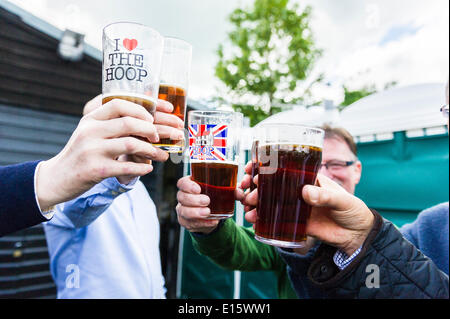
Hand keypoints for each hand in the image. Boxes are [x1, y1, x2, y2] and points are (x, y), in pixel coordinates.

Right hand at [83, 95, 183, 184]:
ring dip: (150, 150)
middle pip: (129, 123)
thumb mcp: (89, 132)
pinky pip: (127, 167)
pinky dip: (142, 168)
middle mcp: (90, 132)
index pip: (118, 104)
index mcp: (90, 119)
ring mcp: (92, 150)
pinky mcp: (96, 170)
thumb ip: (109, 123)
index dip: (140, 110)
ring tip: (159, 154)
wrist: (57, 178)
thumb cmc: (80, 154)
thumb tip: (144, 117)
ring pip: (131, 144)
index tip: (152, 118)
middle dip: (151, 130)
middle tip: (158, 137)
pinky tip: (148, 168)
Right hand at [175, 176, 245, 233]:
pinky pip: (190, 223)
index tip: (198, 189)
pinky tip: (211, 222)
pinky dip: (201, 223)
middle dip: (194, 199)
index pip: (182, 183)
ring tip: (208, 212)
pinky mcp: (185, 222)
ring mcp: (183, 210)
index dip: (188, 185)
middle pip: (182, 196)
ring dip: (195, 212)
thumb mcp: (223, 192)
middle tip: (207, 201)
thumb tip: (240, 193)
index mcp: (190, 185)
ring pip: (183, 211)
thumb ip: (232, 191)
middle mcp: (183, 197)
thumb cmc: (214, 197)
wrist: (211, 215)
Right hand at [244, 173, 373, 255]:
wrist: (357, 235)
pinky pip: (276, 220)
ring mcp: (295, 206)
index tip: (252, 170)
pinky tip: (254, 221)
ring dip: (256, 204)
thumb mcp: (342, 200)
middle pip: (272, 185)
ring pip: (270, 202)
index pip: (283, 168)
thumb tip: (305, 192)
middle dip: (256, 188)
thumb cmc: (353, 209)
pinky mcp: (296, 222)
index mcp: (308, 178)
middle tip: (248, 194)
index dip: (265, 167)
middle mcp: (298, 190)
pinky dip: (263, 220)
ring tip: (248, 210)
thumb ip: (325, 196)